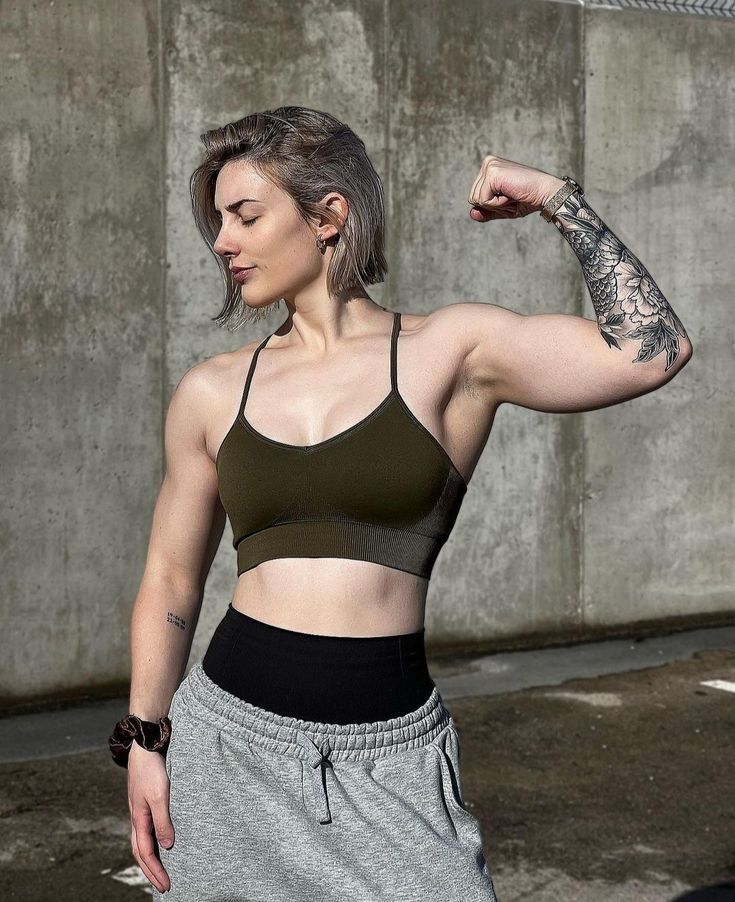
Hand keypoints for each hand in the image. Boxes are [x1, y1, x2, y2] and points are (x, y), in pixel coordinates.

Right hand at [128, 742, 174, 893]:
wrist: (145, 745)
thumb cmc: (152, 769)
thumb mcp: (161, 795)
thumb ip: (163, 821)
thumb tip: (168, 846)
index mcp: (138, 819)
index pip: (146, 853)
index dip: (156, 871)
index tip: (167, 885)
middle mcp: (137, 818)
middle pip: (141, 852)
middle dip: (151, 871)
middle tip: (164, 886)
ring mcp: (140, 810)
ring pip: (142, 842)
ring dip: (151, 859)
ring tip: (161, 871)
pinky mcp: (145, 802)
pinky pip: (147, 829)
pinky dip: (152, 842)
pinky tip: (161, 842)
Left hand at [468, 154, 564, 220]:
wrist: (546, 193)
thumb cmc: (527, 199)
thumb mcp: (502, 208)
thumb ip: (486, 211)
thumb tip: (471, 214)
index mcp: (489, 167)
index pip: (475, 196)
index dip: (491, 204)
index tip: (509, 196)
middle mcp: (488, 163)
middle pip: (473, 198)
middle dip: (492, 205)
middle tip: (511, 196)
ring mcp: (490, 166)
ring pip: (476, 199)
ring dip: (495, 204)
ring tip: (511, 194)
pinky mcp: (493, 173)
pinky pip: (483, 200)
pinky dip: (497, 204)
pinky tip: (511, 194)